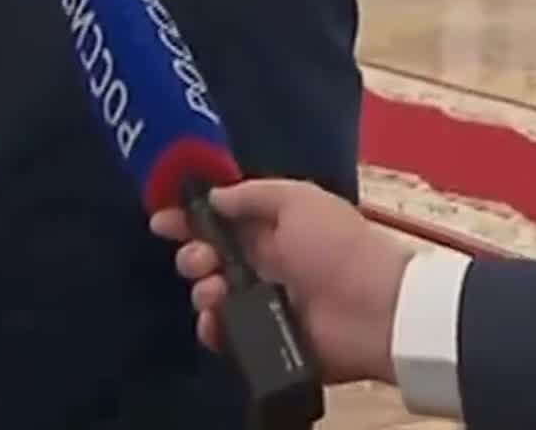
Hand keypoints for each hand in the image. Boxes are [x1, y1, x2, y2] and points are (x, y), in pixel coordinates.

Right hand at [150, 180, 416, 385]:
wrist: (374, 309)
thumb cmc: (337, 245)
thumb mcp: (297, 200)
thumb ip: (251, 195)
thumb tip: (212, 198)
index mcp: (275, 227)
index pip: (222, 220)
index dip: (190, 218)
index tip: (161, 220)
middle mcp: (266, 264)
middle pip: (210, 257)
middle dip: (192, 253)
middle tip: (201, 259)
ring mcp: (265, 305)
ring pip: (212, 296)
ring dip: (202, 290)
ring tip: (215, 290)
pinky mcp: (266, 340)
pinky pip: (226, 336)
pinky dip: (213, 329)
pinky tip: (216, 320)